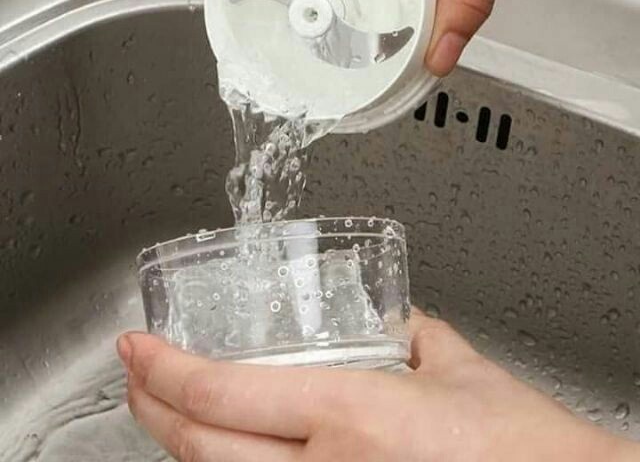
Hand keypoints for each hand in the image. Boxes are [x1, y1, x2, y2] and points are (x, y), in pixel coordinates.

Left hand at [117, 312, 637, 461]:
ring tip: (166, 408)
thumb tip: (391, 320)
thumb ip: (415, 334)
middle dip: (151, 406)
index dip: (166, 368)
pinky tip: (225, 451)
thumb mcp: (461, 371)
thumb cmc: (523, 448)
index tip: (139, 346)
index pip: (224, 393)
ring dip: (180, 443)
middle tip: (138, 372)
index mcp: (354, 418)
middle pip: (202, 448)